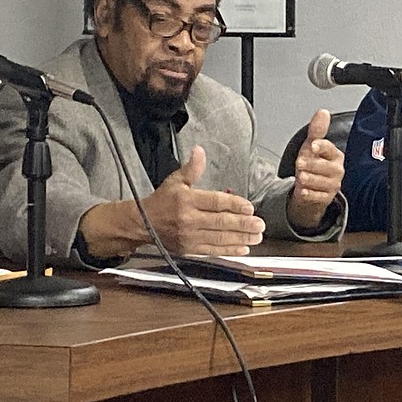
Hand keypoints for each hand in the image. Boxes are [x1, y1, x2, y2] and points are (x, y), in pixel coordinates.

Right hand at [141, 146, 264, 254]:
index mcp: (187, 200)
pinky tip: (243, 248)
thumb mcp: (175, 181)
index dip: (235, 204)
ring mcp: (189, 236)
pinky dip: (229, 250)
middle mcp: (188, 219)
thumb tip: (199, 150)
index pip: (215, 202)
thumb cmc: (162, 201)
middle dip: (243, 224)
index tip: (250, 207)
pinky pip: (213, 250)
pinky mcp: (189, 249)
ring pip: (220, 238)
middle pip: (221, 222)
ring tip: (257, 236)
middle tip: (260, 224)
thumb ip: (192, 168)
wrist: (142, 224)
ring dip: (241, 238)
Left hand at [287, 109, 344, 229]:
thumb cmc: (312, 164)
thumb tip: (323, 112)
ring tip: (301, 177)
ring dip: (311, 180)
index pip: (330, 149)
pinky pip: (319, 197)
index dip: (321, 147)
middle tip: (300, 163)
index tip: (312, 145)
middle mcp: (337, 170)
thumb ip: (317, 131)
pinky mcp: (327, 198)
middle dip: (313, 165)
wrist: (310, 188)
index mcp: (335, 155)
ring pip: (323, 183)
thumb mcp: (311, 146)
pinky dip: (310, 195)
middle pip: (327, 168)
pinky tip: (303, 191)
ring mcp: (333, 185)